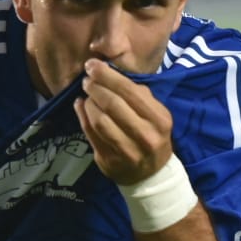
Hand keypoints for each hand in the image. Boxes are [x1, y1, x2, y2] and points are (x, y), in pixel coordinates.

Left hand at [75, 59, 173, 185]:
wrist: (151, 175)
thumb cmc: (152, 135)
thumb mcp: (155, 114)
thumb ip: (138, 94)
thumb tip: (110, 72)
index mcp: (159, 119)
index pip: (130, 92)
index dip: (108, 76)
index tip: (93, 65)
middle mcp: (145, 136)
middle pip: (113, 104)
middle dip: (96, 87)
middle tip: (87, 79)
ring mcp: (127, 151)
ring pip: (100, 120)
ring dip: (88, 103)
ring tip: (86, 95)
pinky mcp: (109, 161)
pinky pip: (90, 134)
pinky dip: (82, 116)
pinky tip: (80, 106)